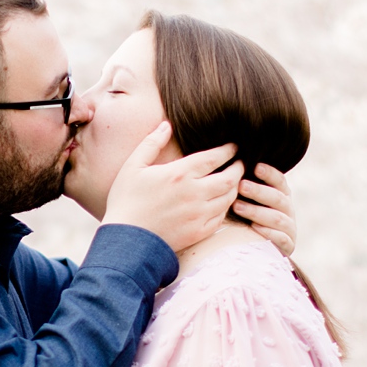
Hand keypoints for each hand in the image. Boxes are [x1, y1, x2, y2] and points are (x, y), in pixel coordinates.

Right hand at [102, 123, 240, 253]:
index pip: (214, 157)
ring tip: (233, 181)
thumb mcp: (133, 166)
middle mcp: (194, 193)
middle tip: (240, 162)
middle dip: (238, 167)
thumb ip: (151, 143)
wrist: (126, 241)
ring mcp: (198, 215)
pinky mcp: (198, 232)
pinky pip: (221, 217)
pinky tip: (222, 202)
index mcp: (180, 174)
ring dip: (234, 187)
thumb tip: (166, 125)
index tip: (233, 146)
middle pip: (229, 177)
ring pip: (229, 197)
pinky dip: (226, 207)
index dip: (228, 150)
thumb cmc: (126, 201)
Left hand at [234, 162, 296, 255]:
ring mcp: (289, 228)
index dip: (269, 173)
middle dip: (258, 191)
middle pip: (277, 198)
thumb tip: (229, 170)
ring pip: (277, 218)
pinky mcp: (288, 246)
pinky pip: (281, 238)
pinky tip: (253, 227)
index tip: (255, 167)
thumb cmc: (248, 220)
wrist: (259, 250)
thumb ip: (244, 188)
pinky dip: (268, 232)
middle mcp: (288, 210)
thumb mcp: (249, 202)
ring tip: (237, 207)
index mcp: (282, 196)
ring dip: (257, 211)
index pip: (279, 181)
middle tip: (240, 186)